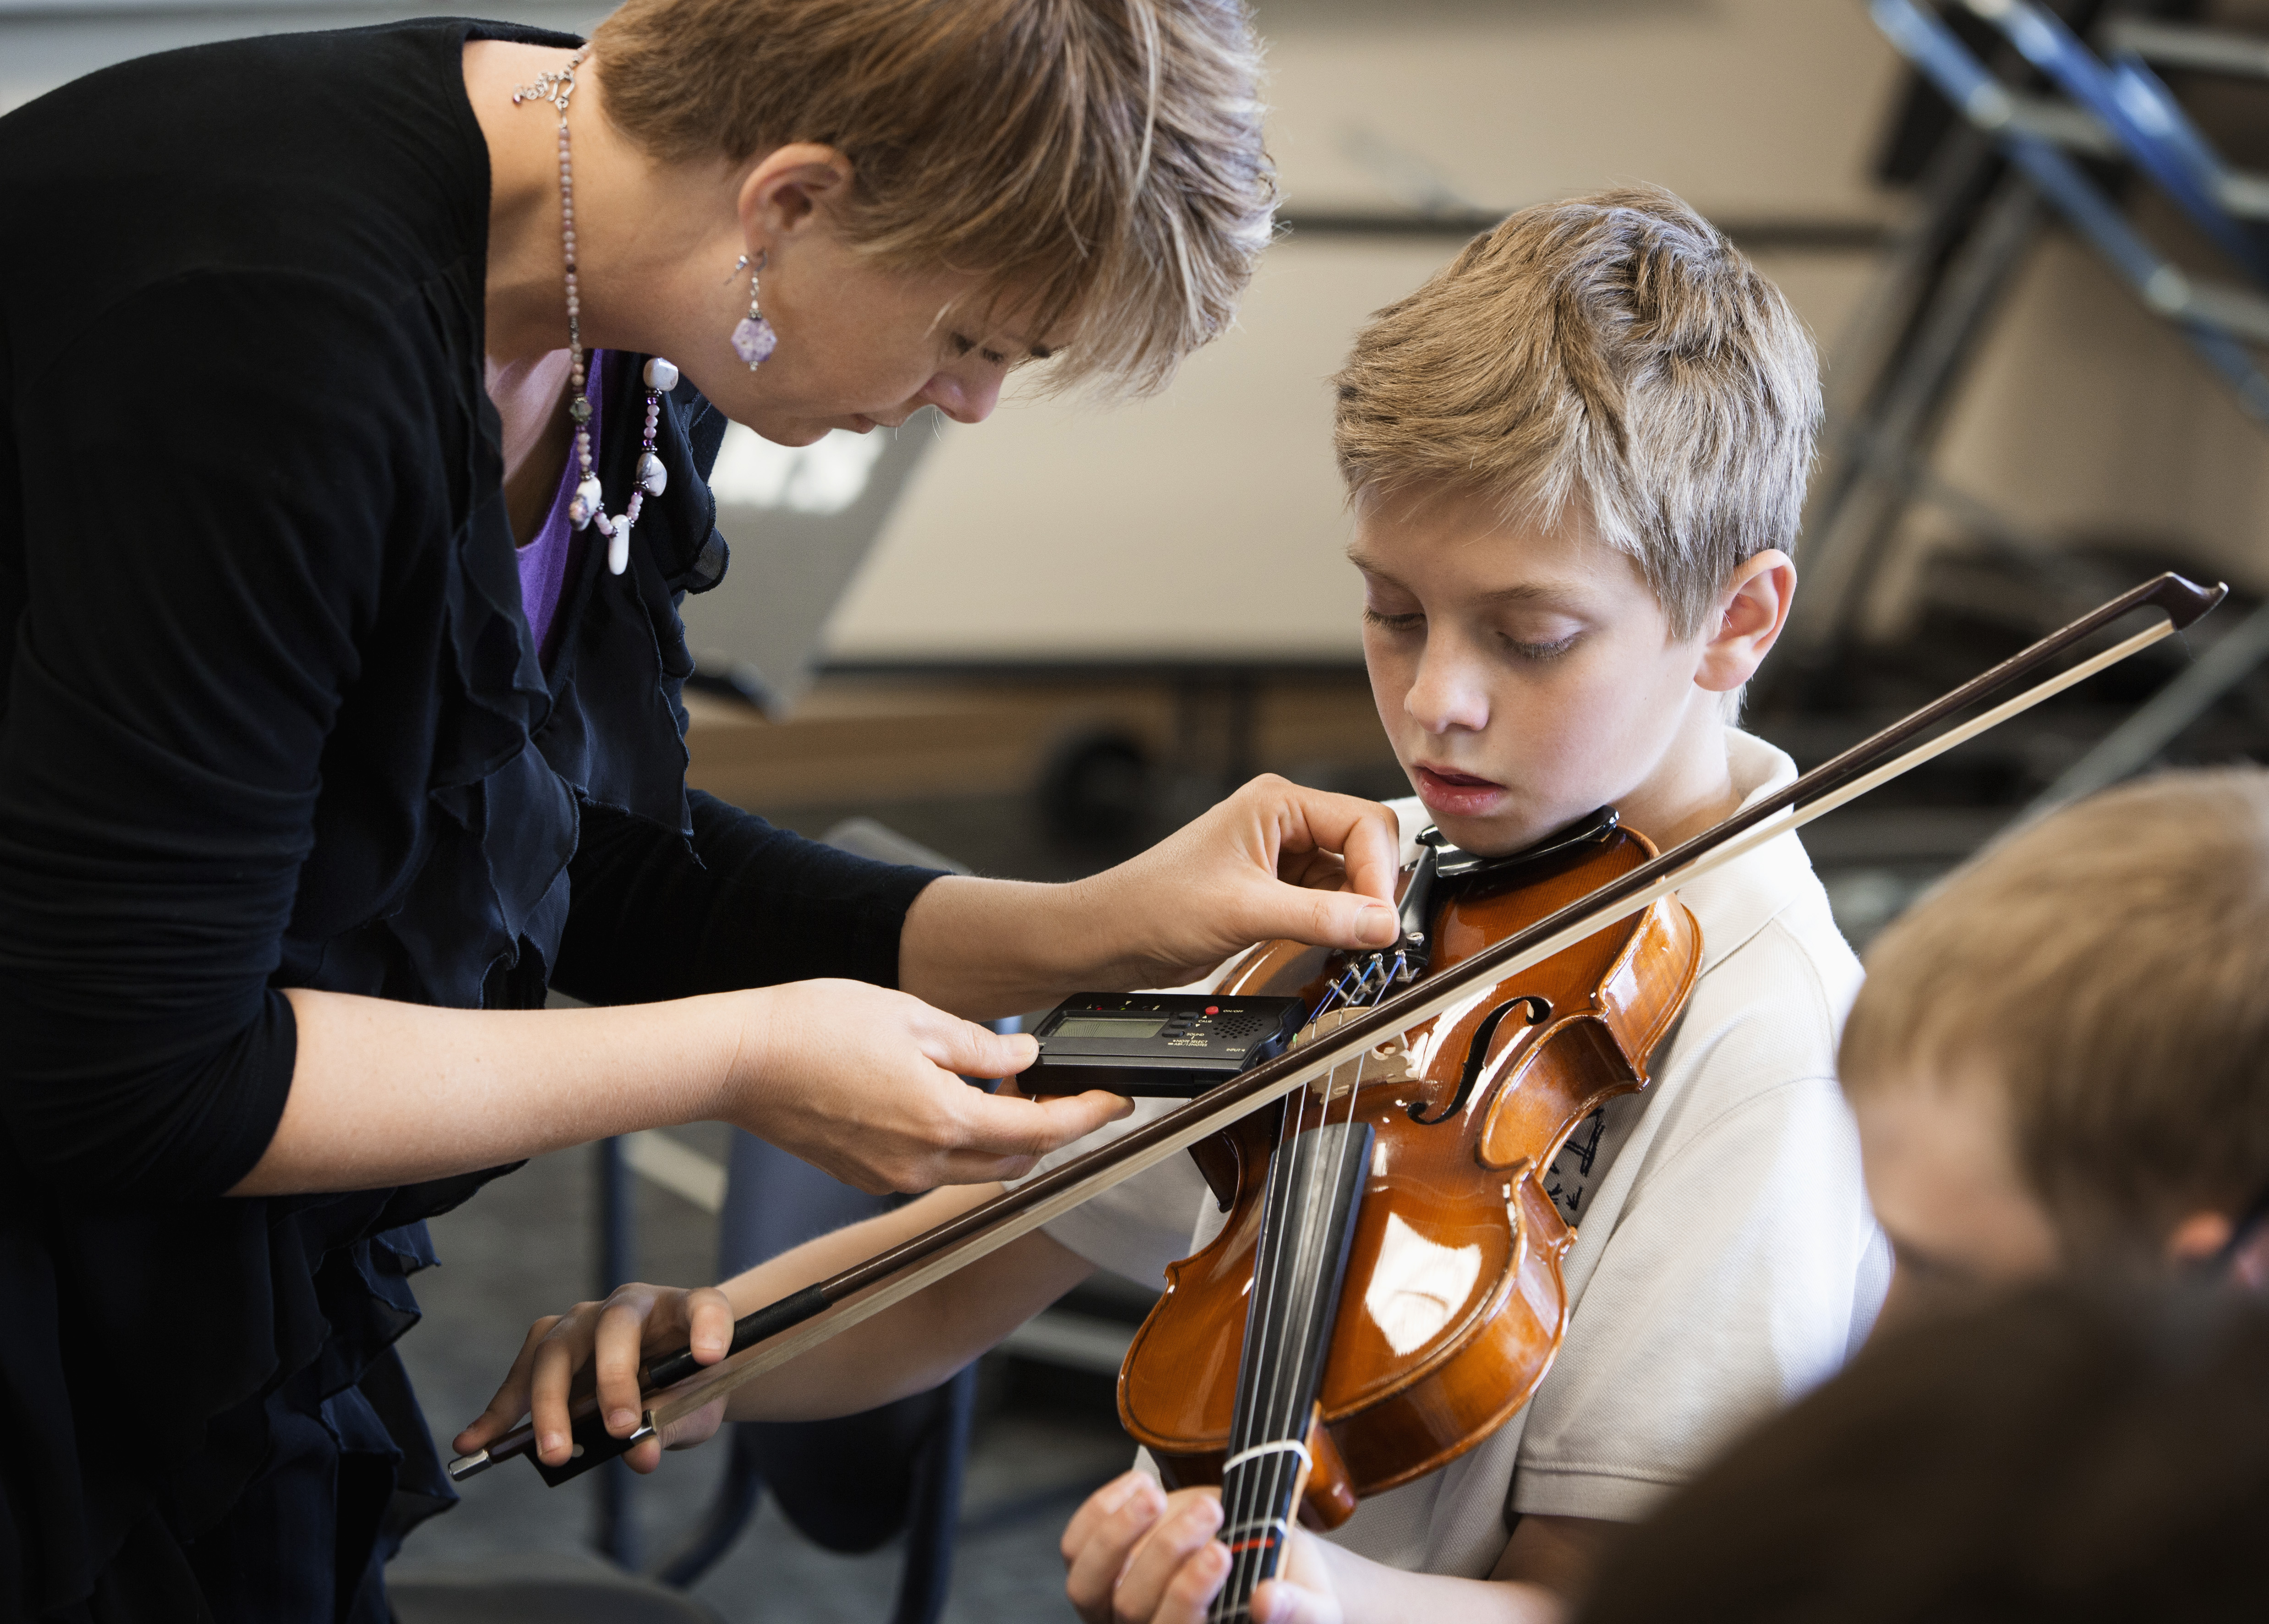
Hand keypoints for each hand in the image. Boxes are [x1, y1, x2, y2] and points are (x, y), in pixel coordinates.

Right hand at [453, 1280, 737, 1472]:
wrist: (664, 1373)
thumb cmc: (685, 1385)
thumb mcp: (692, 1408)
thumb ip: (672, 1425)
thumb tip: (640, 1455)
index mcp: (682, 1309)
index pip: (704, 1307)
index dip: (710, 1327)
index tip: (712, 1355)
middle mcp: (629, 1305)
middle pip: (614, 1327)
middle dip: (614, 1379)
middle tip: (619, 1428)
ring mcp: (584, 1322)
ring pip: (556, 1349)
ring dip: (550, 1403)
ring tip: (553, 1451)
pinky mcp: (549, 1347)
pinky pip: (520, 1375)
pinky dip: (499, 1411)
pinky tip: (475, 1441)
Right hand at [729, 979, 1130, 1191]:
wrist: (740, 1061)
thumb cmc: (816, 1026)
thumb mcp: (913, 1017)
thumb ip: (980, 1045)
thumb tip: (1027, 1055)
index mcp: (943, 1119)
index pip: (1042, 1129)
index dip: (1088, 1115)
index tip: (1116, 1100)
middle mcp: (922, 1163)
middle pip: (1016, 1159)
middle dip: (1052, 1131)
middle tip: (1064, 1088)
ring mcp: (891, 1177)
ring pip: (976, 1168)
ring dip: (1004, 1137)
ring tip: (1005, 1087)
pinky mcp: (866, 1176)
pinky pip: (934, 1169)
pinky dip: (959, 1143)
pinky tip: (951, 1103)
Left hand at [1063, 1473, 1340, 1623]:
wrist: (1271, 1565)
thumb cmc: (1292, 1593)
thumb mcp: (1316, 1608)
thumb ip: (1298, 1611)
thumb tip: (1268, 1602)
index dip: (1188, 1597)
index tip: (1222, 1553)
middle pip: (1131, 1608)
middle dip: (1166, 1554)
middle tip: (1213, 1511)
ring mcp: (1115, 1605)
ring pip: (1088, 1583)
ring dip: (1121, 1532)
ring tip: (1160, 1495)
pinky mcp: (1103, 1566)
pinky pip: (1076, 1546)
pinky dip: (1100, 1511)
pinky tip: (1141, 1485)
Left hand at [1076, 776, 1404, 988]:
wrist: (1111, 937)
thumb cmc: (1154, 905)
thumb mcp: (1244, 911)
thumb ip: (1320, 918)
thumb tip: (1382, 925)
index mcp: (1278, 802)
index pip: (1365, 824)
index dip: (1379, 874)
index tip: (1380, 923)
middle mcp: (1284, 822)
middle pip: (1365, 847)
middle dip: (1373, 891)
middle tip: (1372, 936)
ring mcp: (1281, 857)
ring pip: (1350, 878)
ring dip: (1355, 912)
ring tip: (1350, 945)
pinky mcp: (1276, 891)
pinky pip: (1328, 903)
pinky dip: (1338, 925)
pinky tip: (1332, 946)